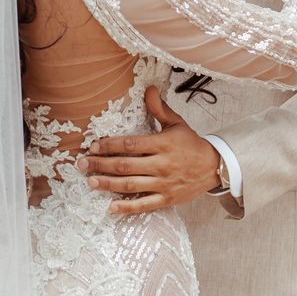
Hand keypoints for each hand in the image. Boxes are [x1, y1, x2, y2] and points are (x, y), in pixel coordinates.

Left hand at [77, 86, 219, 214]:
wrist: (214, 166)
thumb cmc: (191, 143)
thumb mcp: (176, 123)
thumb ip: (159, 108)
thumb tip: (148, 88)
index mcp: (162, 144)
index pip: (130, 144)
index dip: (109, 146)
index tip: (93, 146)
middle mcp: (161, 164)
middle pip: (125, 165)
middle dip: (101, 165)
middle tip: (82, 164)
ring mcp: (163, 183)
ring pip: (130, 185)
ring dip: (108, 184)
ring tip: (90, 182)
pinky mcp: (166, 199)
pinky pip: (144, 204)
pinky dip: (127, 207)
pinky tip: (110, 207)